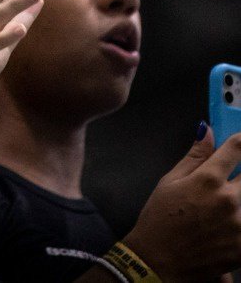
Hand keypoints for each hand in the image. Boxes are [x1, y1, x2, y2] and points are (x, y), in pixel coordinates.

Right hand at [122, 129, 240, 281]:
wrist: (159, 261)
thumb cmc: (159, 219)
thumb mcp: (169, 182)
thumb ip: (194, 156)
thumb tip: (207, 130)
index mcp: (208, 180)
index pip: (237, 149)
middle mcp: (229, 200)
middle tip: (227, 184)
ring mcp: (240, 224)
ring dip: (240, 198)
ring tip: (218, 206)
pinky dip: (240, 222)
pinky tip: (225, 225)